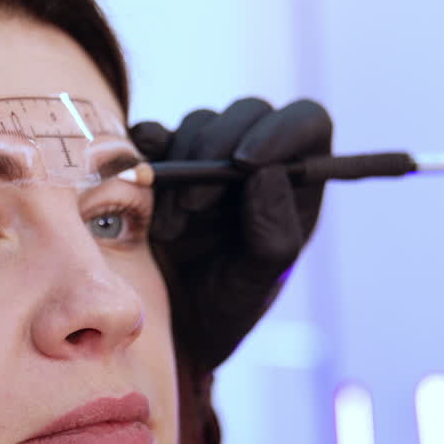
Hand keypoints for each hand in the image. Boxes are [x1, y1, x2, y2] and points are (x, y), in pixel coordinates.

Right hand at [131, 98, 332, 376]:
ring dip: (180, 168)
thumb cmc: (225, 309)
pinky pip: (151, 135)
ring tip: (169, 231)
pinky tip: (138, 182)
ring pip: (199, 122)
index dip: (280, 130)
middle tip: (195, 203)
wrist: (165, 329)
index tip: (246, 163)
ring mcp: (207, 157)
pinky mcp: (162, 161)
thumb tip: (266, 173)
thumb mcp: (256, 284)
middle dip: (217, 149)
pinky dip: (143, 150)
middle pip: (247, 114)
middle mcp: (256, 160)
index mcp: (296, 179)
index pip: (306, 123)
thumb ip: (272, 235)